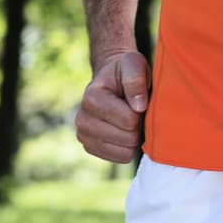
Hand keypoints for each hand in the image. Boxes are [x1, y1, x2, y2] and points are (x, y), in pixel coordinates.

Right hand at [75, 49, 150, 163]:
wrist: (111, 80)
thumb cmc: (125, 71)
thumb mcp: (133, 64)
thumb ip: (136, 81)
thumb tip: (139, 107)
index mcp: (91, 98)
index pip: (129, 120)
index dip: (140, 111)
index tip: (136, 99)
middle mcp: (82, 119)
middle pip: (128, 138)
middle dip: (138, 125)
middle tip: (134, 110)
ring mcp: (84, 136)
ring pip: (125, 152)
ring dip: (134, 137)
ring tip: (128, 119)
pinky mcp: (91, 148)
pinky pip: (121, 158)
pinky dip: (128, 147)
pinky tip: (123, 131)